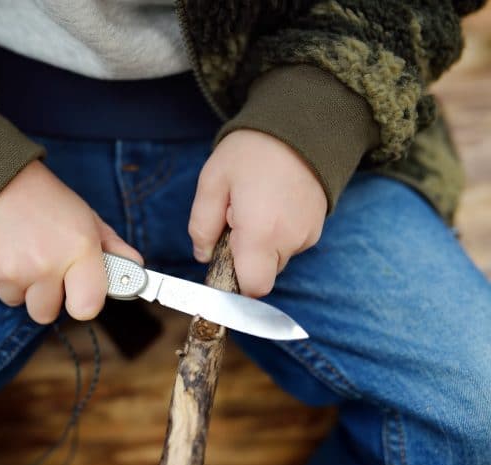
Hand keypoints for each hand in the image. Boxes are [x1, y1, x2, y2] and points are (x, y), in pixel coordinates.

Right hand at [0, 160, 141, 323]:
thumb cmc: (44, 199)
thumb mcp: (84, 216)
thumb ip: (112, 246)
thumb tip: (135, 270)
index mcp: (79, 249)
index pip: (86, 308)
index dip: (82, 302)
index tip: (78, 292)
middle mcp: (46, 264)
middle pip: (45, 313)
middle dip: (43, 295)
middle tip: (40, 263)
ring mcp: (12, 270)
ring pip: (16, 301)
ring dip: (16, 283)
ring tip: (17, 248)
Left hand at [188, 129, 326, 296]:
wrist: (301, 122)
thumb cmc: (253, 150)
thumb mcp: (212, 182)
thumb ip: (202, 225)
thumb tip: (202, 255)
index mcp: (261, 233)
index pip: (252, 287)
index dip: (234, 280)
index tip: (223, 255)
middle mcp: (290, 240)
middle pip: (262, 273)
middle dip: (245, 255)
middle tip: (237, 214)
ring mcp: (308, 234)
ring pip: (276, 257)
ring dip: (261, 242)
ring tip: (257, 202)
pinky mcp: (317, 225)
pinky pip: (291, 242)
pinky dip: (278, 231)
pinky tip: (273, 201)